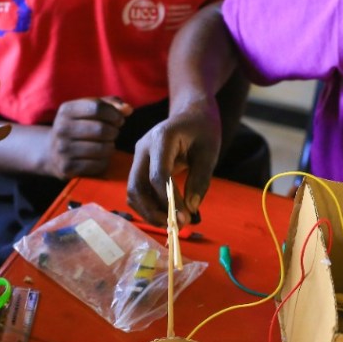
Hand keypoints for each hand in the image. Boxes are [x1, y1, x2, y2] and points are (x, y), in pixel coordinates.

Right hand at [41, 97, 132, 178]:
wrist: (51, 152)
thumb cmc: (78, 126)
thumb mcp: (88, 110)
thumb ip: (110, 104)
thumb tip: (128, 109)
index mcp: (66, 110)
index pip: (97, 107)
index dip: (114, 113)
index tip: (118, 119)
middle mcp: (61, 129)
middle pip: (101, 129)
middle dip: (114, 131)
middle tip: (113, 133)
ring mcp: (63, 150)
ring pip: (102, 148)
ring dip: (111, 146)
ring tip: (107, 144)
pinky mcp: (67, 168)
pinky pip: (98, 164)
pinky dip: (105, 160)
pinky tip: (101, 156)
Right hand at [127, 101, 221, 226]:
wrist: (190, 114)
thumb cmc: (202, 131)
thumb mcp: (209, 153)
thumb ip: (200, 180)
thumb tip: (191, 209)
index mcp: (161, 138)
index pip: (158, 175)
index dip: (169, 201)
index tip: (185, 218)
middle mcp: (143, 147)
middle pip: (137, 186)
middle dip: (154, 211)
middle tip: (176, 227)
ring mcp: (138, 157)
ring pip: (132, 191)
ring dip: (149, 212)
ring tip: (172, 224)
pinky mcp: (138, 166)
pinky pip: (136, 191)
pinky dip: (147, 206)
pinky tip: (165, 214)